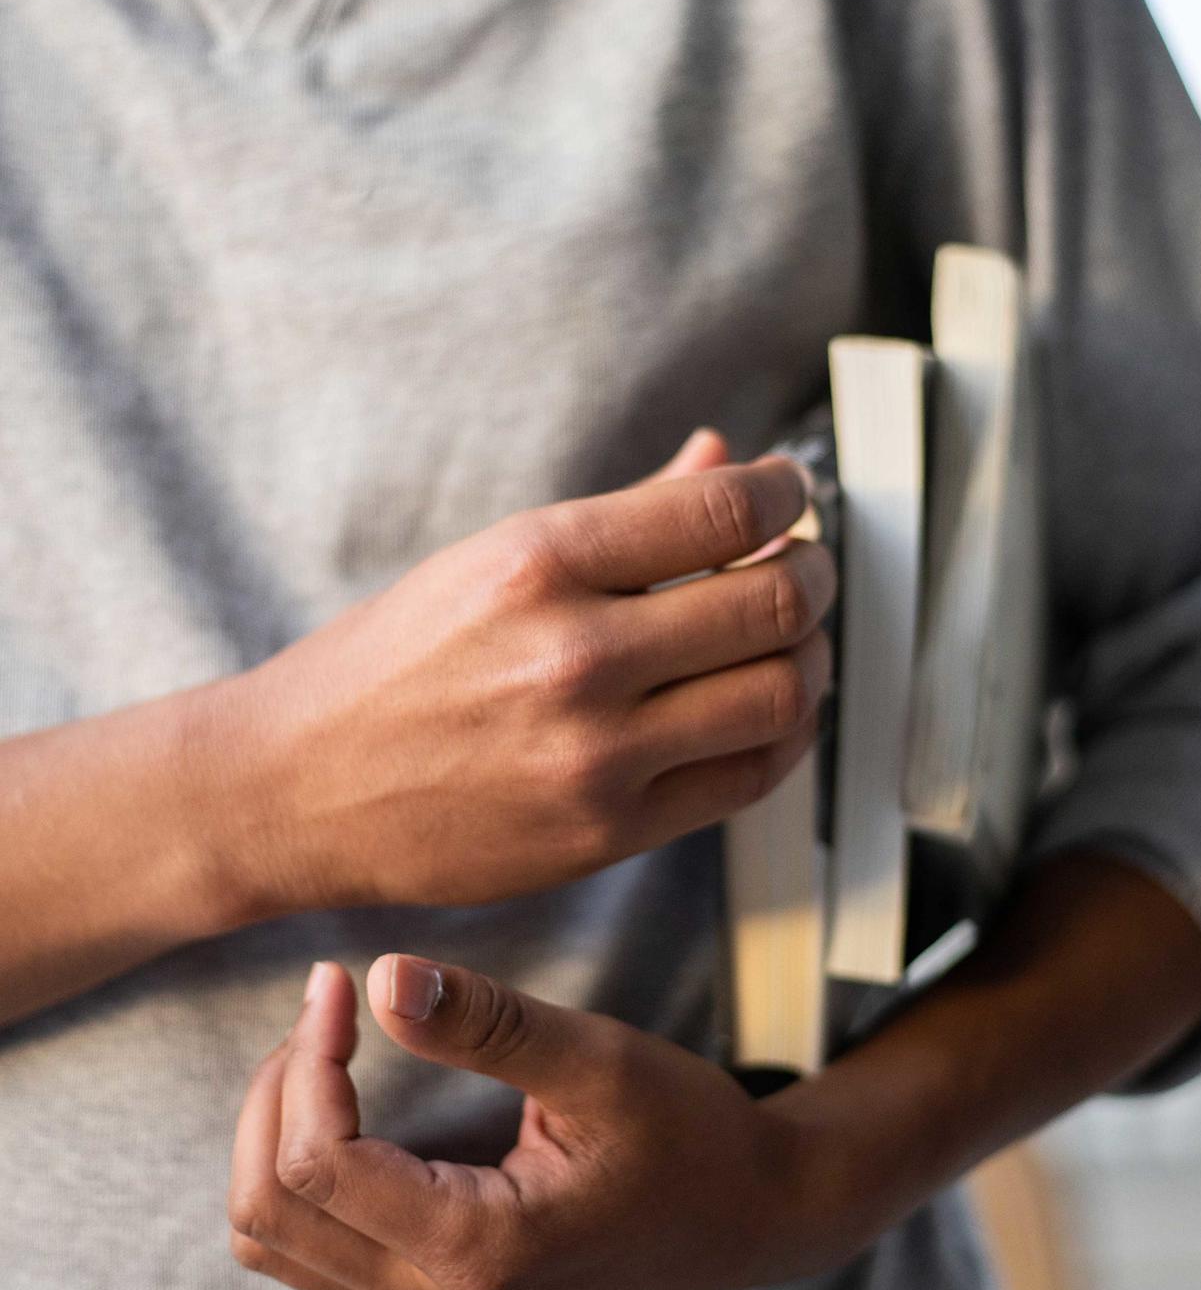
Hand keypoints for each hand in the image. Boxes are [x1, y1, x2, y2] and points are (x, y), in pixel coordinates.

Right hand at [211, 431, 834, 917]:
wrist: (297, 788)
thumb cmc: (390, 664)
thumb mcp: (493, 558)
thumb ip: (628, 513)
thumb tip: (726, 458)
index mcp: (539, 560)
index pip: (725, 508)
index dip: (787, 495)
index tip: (791, 495)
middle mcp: (574, 653)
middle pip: (773, 603)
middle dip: (812, 576)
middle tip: (803, 568)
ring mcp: (595, 753)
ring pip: (781, 693)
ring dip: (813, 656)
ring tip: (792, 641)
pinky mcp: (608, 831)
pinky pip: (749, 776)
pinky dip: (784, 733)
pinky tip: (765, 707)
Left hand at [228, 954, 858, 1289]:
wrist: (752, 1219)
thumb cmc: (691, 1136)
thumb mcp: (603, 1062)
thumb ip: (490, 1025)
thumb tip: (383, 977)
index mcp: (477, 1248)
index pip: (318, 1165)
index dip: (307, 1060)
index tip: (338, 981)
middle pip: (268, 1211)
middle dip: (276, 1093)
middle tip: (328, 1007)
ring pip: (273, 1238)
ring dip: (277, 1133)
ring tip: (329, 1047)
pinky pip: (311, 1247)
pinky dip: (300, 1168)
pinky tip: (348, 1098)